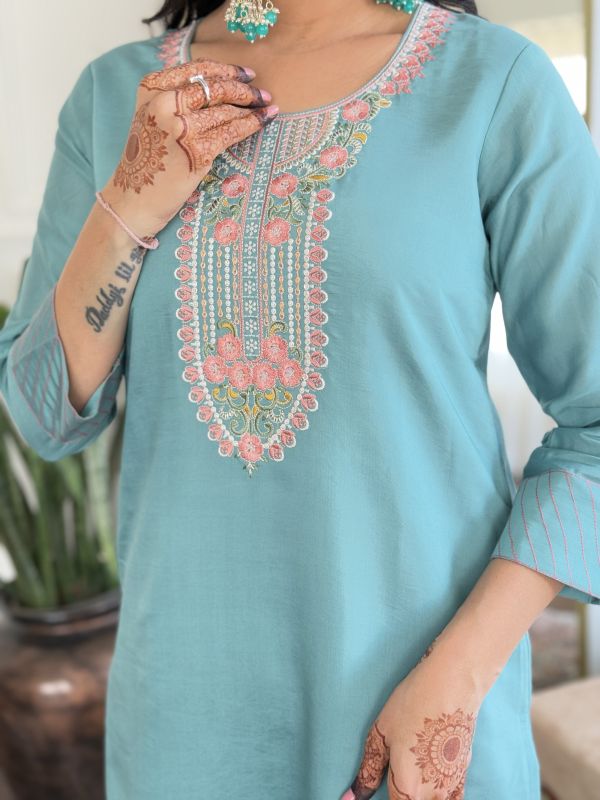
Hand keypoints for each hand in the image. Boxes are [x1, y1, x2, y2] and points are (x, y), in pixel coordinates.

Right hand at [100, 57, 278, 236]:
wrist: (134, 198)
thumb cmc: (147, 161)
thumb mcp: (151, 118)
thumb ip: (175, 99)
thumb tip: (220, 86)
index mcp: (152, 89)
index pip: (197, 70)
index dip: (227, 70)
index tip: (246, 74)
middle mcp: (165, 104)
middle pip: (215, 87)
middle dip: (244, 90)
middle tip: (263, 94)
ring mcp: (181, 127)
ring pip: (226, 110)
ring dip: (252, 108)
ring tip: (268, 108)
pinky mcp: (197, 151)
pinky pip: (232, 131)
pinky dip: (252, 125)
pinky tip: (264, 121)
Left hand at [340, 639, 481, 799]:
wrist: (453, 684)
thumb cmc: (413, 705)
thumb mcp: (381, 734)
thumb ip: (368, 770)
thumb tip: (351, 797)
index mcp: (408, 789)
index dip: (382, 798)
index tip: (384, 782)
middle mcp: (433, 795)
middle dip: (402, 794)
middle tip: (396, 772)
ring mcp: (451, 785)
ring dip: (421, 794)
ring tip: (411, 774)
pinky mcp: (464, 773)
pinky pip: (453, 798)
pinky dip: (441, 796)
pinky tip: (432, 781)